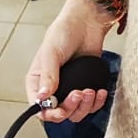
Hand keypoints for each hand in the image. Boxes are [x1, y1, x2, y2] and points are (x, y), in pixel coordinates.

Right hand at [26, 0, 112, 122]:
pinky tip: (100, 92)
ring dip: (85, 107)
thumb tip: (42, 98)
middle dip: (71, 108)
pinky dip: (96, 103)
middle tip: (80, 93)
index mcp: (37, 82)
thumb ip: (47, 75)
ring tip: (91, 91)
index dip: (50, 114)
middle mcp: (52, 88)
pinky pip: (90, 106)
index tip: (61, 111)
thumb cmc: (64, 32)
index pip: (39, 108)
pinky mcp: (86, 87)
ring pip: (76, 113)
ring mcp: (70, 89)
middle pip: (59, 113)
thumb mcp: (51, 52)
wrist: (87, 22)